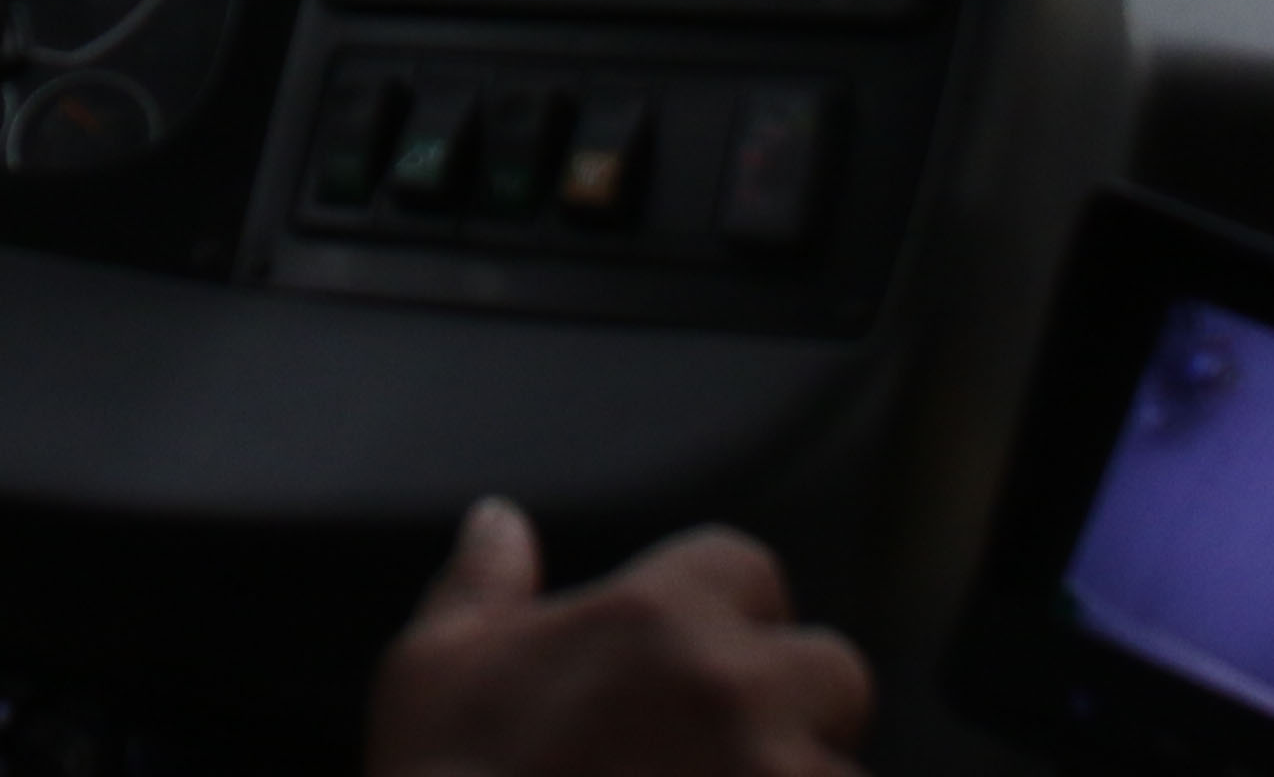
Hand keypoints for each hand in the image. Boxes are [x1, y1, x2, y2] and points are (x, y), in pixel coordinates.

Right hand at [367, 501, 872, 776]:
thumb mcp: (430, 674)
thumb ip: (482, 583)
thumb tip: (499, 522)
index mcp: (653, 616)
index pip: (748, 570)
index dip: (727, 620)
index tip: (692, 676)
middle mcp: (732, 687)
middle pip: (832, 672)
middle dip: (797, 715)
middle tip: (722, 766)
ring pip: (843, 775)